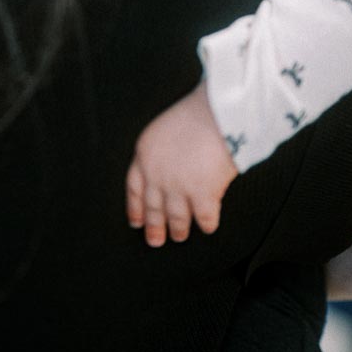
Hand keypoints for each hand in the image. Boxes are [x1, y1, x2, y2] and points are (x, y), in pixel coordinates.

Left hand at [126, 81, 237, 246]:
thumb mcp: (163, 130)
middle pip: (153, 208)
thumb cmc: (197, 112)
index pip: (134, 188)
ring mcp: (178, 187)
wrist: (218, 111)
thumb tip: (167, 172)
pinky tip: (208, 227)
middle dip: (154, 227)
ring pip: (176, 218)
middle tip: (155, 239)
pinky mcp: (202, 195)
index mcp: (145, 155)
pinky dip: (207, 224)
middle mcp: (157, 174)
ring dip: (179, 230)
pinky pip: (204, 219)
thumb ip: (161, 153)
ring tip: (180, 235)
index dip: (135, 208)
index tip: (136, 221)